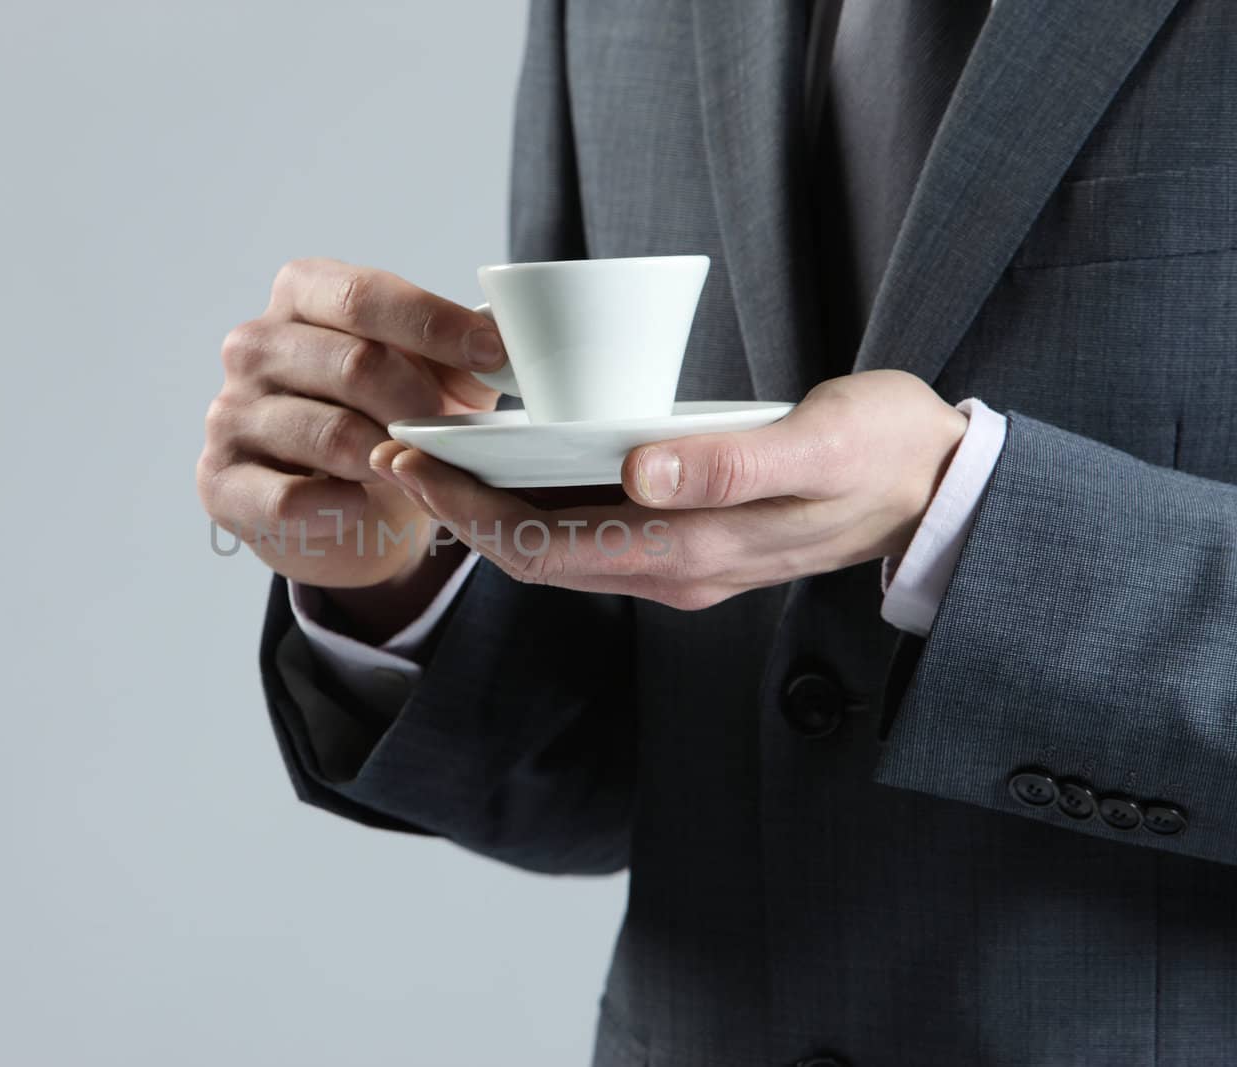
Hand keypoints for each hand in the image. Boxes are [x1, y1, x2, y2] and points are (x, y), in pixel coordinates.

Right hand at [197, 258, 504, 614]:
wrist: (338, 505)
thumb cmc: (386, 416)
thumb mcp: (427, 373)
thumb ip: (461, 352)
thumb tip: (511, 347)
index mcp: (301, 294)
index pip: (364, 295)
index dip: (436, 324)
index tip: (495, 355)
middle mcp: (253, 344)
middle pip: (352, 363)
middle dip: (421, 404)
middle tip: (457, 433)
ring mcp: (229, 412)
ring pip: (330, 434)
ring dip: (389, 460)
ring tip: (413, 470)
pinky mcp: (220, 480)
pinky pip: (291, 498)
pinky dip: (342, 505)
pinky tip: (362, 505)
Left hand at [370, 370, 969, 610]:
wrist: (937, 486)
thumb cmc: (883, 449)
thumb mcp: (822, 442)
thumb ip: (732, 463)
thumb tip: (639, 471)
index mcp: (695, 552)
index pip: (551, 550)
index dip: (472, 514)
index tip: (412, 464)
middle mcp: (674, 569)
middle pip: (536, 555)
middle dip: (458, 510)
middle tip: (393, 450)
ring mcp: (678, 559)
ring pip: (557, 547)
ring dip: (490, 508)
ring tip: (431, 451)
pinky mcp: (685, 536)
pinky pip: (589, 531)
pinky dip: (537, 502)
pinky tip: (508, 459)